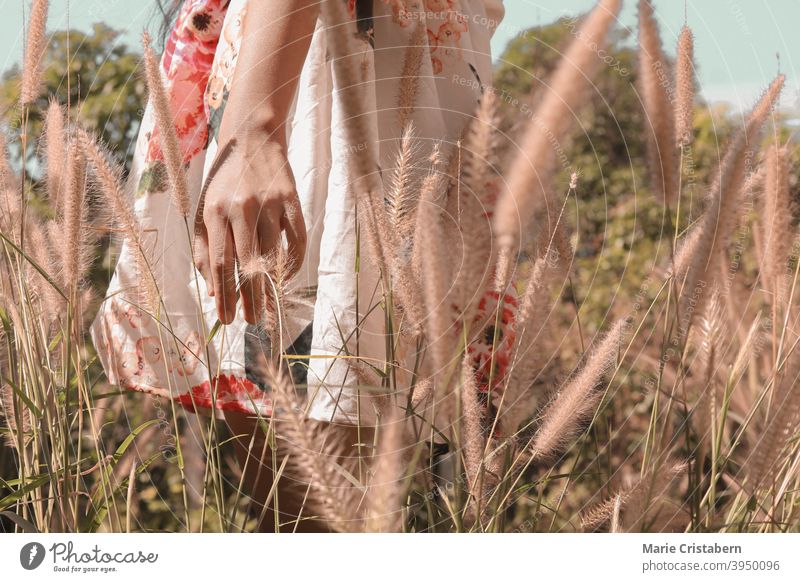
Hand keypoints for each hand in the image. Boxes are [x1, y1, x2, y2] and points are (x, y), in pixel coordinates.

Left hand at [194, 133, 305, 324]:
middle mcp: (242, 207)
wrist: (252, 139)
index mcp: (215, 211)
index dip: (223, 295)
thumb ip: (203, 249)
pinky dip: (293, 264)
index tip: (227, 319)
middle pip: (247, 265)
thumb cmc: (223, 181)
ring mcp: (270, 204)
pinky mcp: (292, 201)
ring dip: (271, 287)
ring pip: (273, 256)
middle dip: (249, 299)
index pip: (219, 264)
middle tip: (252, 322)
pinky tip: (286, 279)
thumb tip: (211, 290)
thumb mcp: (204, 209)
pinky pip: (297, 241)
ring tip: (269, 308)